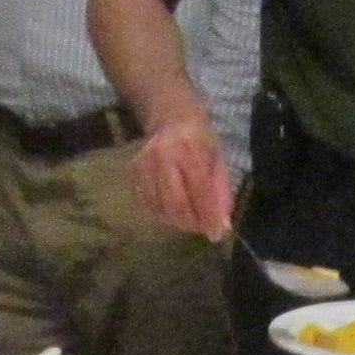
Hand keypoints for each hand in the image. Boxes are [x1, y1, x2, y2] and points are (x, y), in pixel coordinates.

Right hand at [135, 118, 235, 242]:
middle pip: (175, 204)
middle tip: (202, 227)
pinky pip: (147, 205)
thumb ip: (221, 193)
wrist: (172, 119)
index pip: (200, 191)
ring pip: (159, 208)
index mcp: (190, 150)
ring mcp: (144, 164)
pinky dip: (162, 213)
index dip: (208, 217)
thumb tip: (222, 227)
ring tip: (190, 217)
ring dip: (177, 221)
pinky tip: (173, 207)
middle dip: (191, 223)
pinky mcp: (133, 172)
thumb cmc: (201, 142)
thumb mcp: (219, 161)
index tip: (215, 235)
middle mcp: (163, 156)